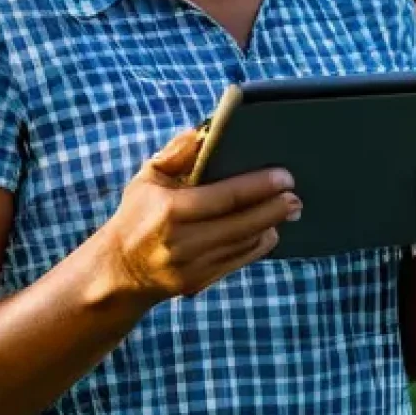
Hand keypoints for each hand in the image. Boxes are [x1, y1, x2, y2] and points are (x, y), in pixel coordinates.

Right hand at [99, 129, 301, 303]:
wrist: (120, 268)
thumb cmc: (137, 212)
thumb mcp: (148, 177)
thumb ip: (177, 152)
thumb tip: (205, 132)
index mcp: (170, 210)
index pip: (225, 197)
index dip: (258, 186)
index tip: (284, 176)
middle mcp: (183, 241)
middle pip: (242, 224)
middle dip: (274, 208)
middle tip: (295, 195)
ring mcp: (192, 266)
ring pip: (244, 244)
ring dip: (271, 225)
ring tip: (288, 208)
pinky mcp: (199, 282)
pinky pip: (239, 261)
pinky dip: (258, 245)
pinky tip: (269, 229)